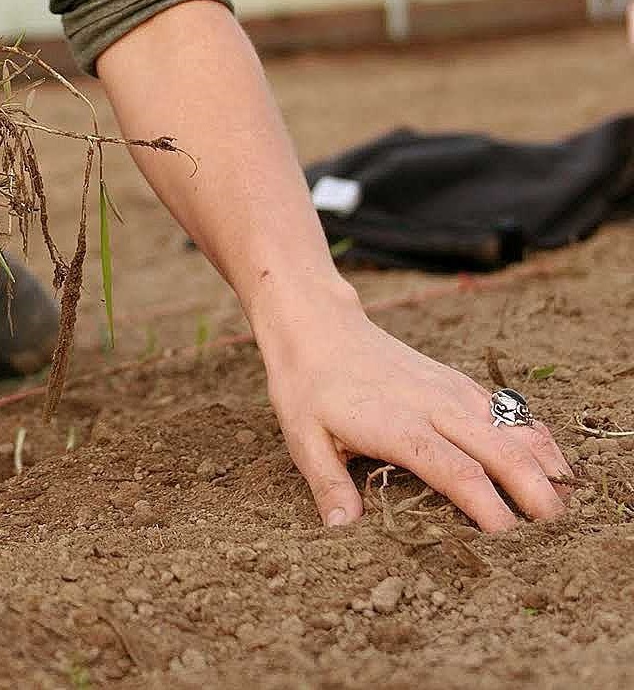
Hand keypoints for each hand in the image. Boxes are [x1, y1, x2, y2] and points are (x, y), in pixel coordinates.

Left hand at [259, 292, 573, 532]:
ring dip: (544, 465)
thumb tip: (343, 529)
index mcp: (398, 425)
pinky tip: (550, 465)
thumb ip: (328, 484)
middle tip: (553, 533)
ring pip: (515, 428)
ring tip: (562, 504)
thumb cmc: (308, 386)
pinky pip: (509, 411)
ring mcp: (452, 391)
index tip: (507, 539)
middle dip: (534, 492)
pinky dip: (536, 438)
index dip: (487, 506)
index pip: (456, 471)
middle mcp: (435, 406)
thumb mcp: (303, 437)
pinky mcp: (459, 382)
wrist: (318, 326)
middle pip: (502, 451)